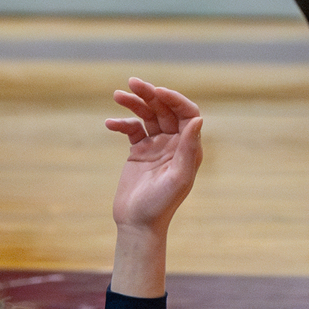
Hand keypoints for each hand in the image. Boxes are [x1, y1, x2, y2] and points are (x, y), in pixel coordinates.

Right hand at [106, 79, 203, 236]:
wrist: (137, 224)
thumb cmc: (160, 205)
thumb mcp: (178, 178)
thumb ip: (189, 149)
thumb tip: (198, 119)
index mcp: (189, 148)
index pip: (186, 113)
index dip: (173, 99)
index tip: (156, 92)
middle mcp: (175, 144)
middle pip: (164, 110)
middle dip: (150, 95)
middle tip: (132, 83)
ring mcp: (156, 146)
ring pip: (147, 116)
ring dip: (134, 104)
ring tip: (118, 95)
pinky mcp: (139, 152)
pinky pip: (131, 129)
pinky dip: (121, 123)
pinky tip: (109, 123)